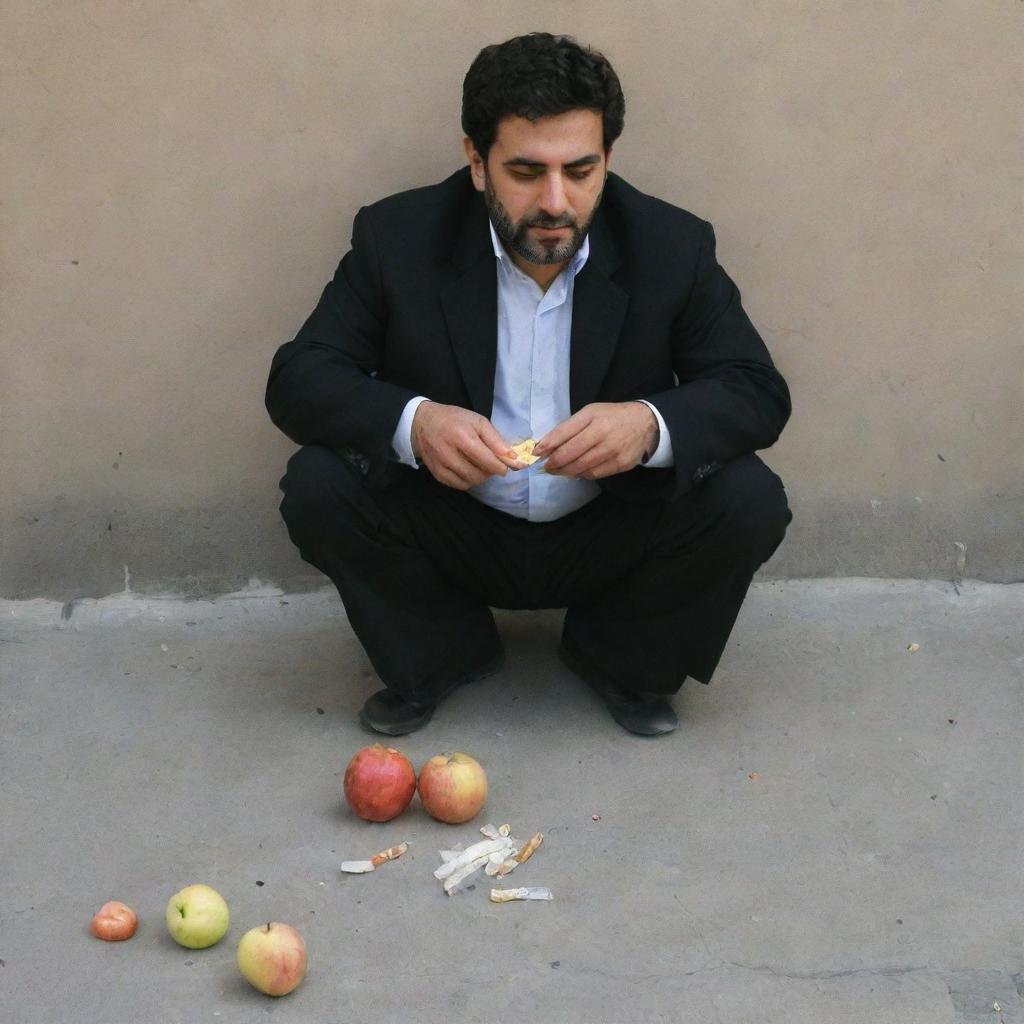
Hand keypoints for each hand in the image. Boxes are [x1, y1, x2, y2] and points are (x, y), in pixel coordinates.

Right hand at [411, 402, 521, 489]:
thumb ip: (496, 440)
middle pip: (479, 474)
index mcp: (462, 436)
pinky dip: (468, 480)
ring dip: (480, 477)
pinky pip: (459, 485)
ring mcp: (440, 465)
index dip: (501, 466)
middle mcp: (449, 453)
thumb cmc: (454, 419)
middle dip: (491, 472)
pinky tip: (468, 469)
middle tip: (492, 463)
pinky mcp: (436, 474)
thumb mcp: (477, 421)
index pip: (487, 460)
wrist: (422, 423)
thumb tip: (513, 458)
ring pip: (469, 482)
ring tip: (480, 465)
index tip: (506, 465)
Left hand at [534, 402, 658, 479]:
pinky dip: (581, 474)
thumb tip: (546, 445)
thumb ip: (569, 428)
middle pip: (571, 454)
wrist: (645, 423)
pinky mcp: (620, 464)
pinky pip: (594, 474)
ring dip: (565, 471)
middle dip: (554, 463)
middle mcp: (603, 434)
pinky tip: (575, 472)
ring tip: (557, 471)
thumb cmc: (612, 416)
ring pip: (581, 467)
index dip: (548, 446)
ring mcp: (613, 451)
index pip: (564, 433)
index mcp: (593, 417)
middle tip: (546, 467)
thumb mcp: (590, 413)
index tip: (536, 453)